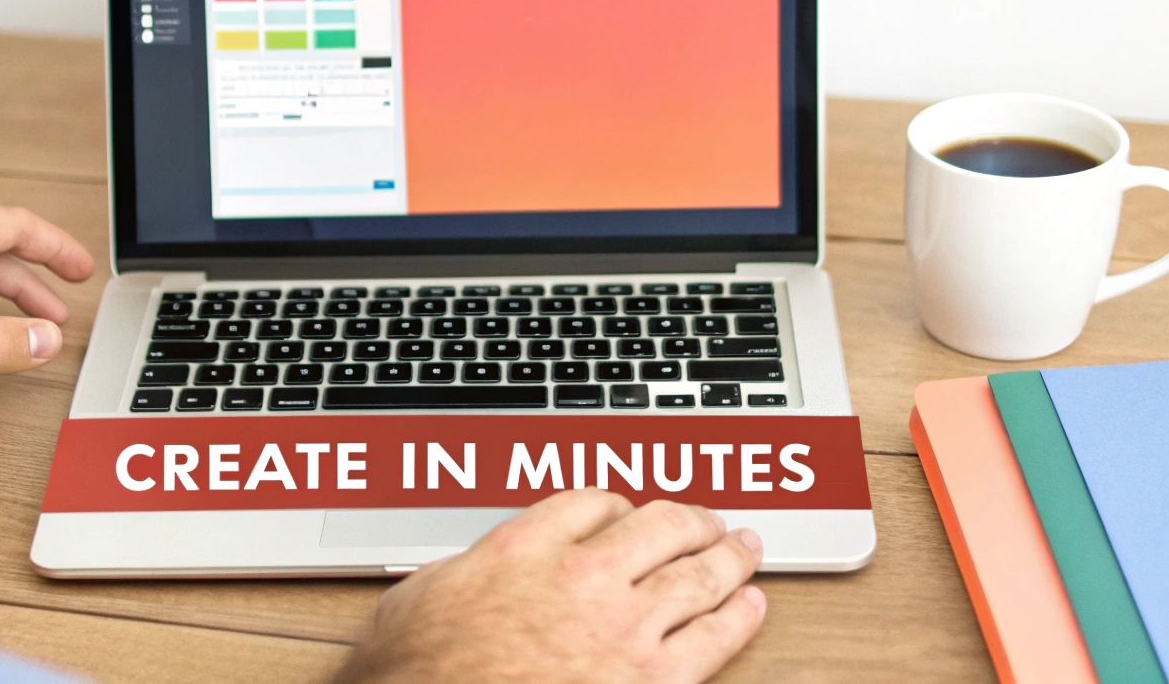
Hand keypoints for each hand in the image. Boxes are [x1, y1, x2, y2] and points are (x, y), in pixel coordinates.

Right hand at [337, 490, 766, 683]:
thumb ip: (465, 570)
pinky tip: (751, 605)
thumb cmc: (418, 675)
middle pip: (658, 526)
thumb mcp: (422, 599)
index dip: (618, 504)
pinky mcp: (651, 681)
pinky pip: (714, 637)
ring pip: (696, 574)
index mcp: (524, 549)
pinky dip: (740, 616)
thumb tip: (473, 568)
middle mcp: (582, 578)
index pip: (592, 503)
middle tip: (709, 520)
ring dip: (729, 557)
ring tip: (746, 549)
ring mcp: (623, 629)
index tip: (627, 511)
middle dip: (691, 520)